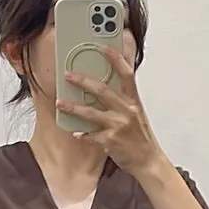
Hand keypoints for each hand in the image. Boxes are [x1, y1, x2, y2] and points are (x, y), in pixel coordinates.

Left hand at [61, 45, 163, 180]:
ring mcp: (118, 126)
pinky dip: (83, 134)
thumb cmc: (140, 136)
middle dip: (83, 81)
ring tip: (60, 103)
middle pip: (102, 90)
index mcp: (133, 101)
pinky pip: (91, 136)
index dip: (116, 59)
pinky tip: (75, 132)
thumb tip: (107, 85)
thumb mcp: (136, 113)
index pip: (126, 74)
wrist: (148, 161)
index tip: (104, 47)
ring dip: (74, 107)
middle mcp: (126, 111)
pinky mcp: (111, 141)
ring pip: (91, 113)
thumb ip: (123, 99)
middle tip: (68, 75)